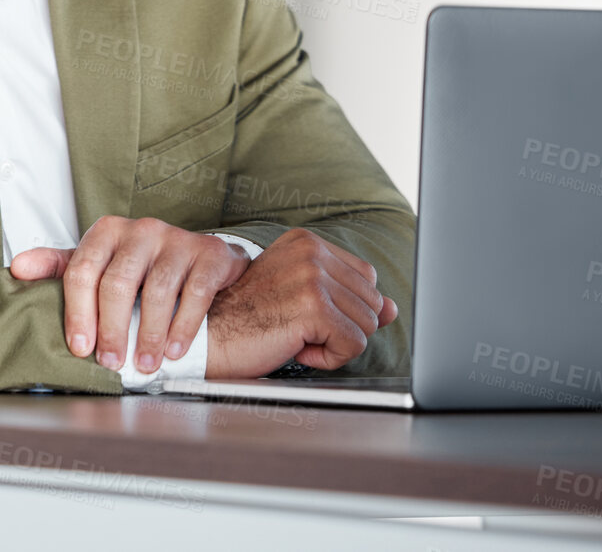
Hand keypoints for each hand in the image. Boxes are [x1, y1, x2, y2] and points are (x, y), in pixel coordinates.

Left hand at [9, 216, 250, 372]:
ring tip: (144, 364)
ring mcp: (176, 240)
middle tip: (110, 363)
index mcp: (106, 231)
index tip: (80, 347)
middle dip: (111, 330)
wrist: (201, 257)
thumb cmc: (140, 265)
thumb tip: (16, 269)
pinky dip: (182, 327)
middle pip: (117, 284)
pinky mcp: (208, 255)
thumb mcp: (98, 260)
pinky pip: (194, 294)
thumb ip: (58, 266)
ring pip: (156, 292)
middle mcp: (141, 230)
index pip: (82, 271)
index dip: (78, 313)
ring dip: (148, 336)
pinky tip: (173, 351)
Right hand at [204, 227, 397, 377]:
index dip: (343, 307)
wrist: (208, 337)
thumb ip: (347, 297)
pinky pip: (354, 345)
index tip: (304, 313)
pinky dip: (328, 358)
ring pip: (367, 325)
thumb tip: (392, 308)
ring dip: (334, 343)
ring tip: (294, 335)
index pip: (367, 278)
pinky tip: (294, 348)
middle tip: (296, 326)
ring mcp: (313, 277)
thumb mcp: (299, 298)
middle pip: (372, 302)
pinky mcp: (314, 306)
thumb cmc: (246, 319)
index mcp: (306, 242)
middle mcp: (311, 252)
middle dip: (342, 326)